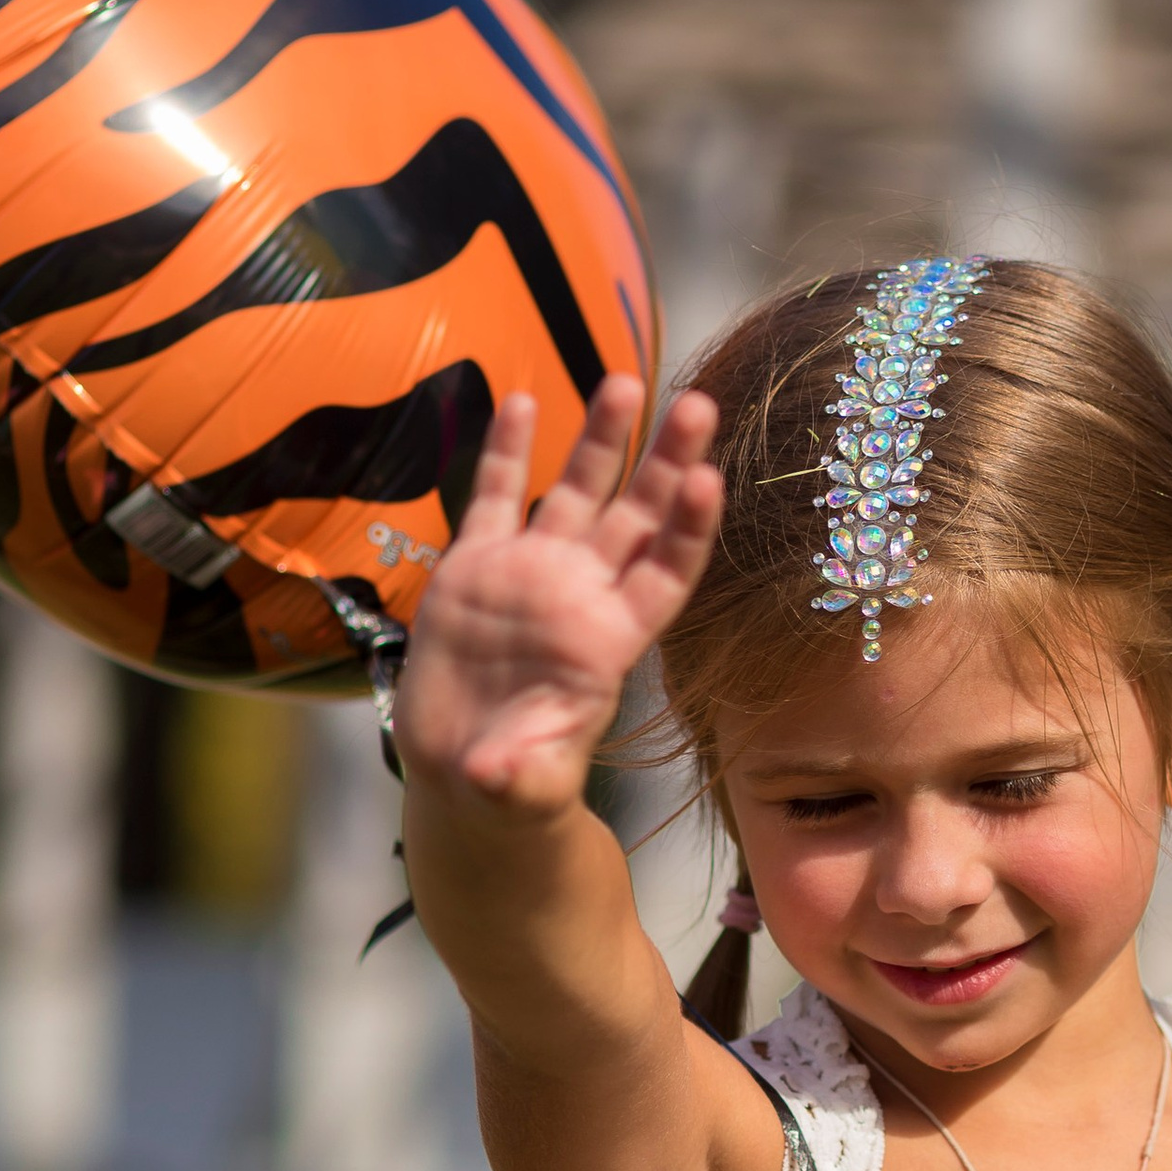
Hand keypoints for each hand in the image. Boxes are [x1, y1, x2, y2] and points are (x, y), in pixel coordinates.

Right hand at [394, 379, 721, 809]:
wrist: (462, 770)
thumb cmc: (511, 785)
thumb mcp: (520, 789)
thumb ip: (523, 777)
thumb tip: (503, 775)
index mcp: (610, 642)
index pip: (665, 576)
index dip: (688, 531)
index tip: (709, 481)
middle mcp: (582, 594)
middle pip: (638, 516)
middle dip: (667, 462)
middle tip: (700, 405)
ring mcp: (532, 572)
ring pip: (577, 491)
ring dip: (602, 438)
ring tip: (626, 381)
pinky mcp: (476, 565)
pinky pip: (495, 496)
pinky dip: (506, 449)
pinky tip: (518, 400)